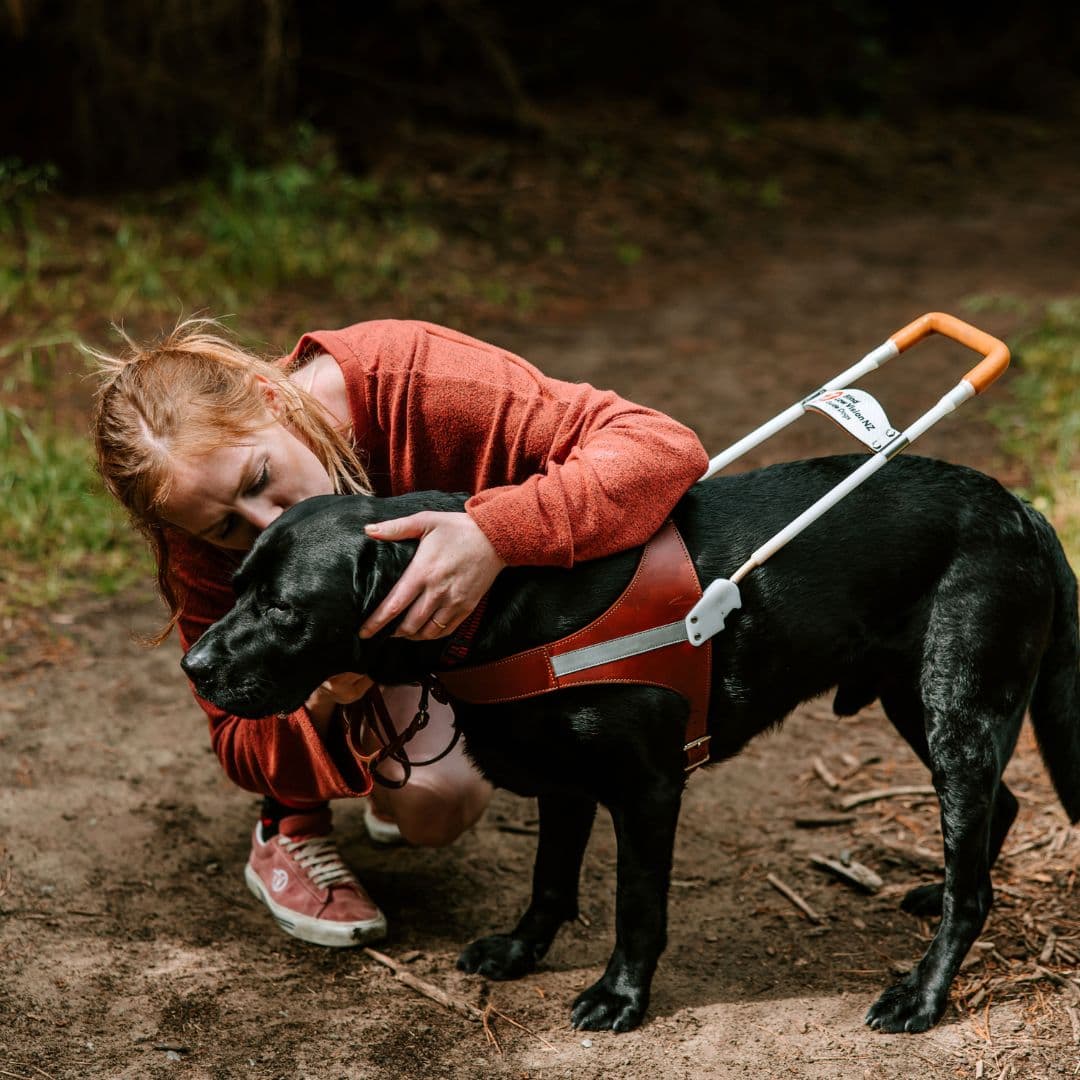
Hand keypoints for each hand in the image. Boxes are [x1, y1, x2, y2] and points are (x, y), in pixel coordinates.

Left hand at [358, 511, 504, 639]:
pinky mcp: (467, 607)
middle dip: (392, 632)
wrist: (495, 537)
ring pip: (427, 632)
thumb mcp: (426, 520)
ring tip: (401, 633)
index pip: (394, 605)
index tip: (363, 632)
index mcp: (422, 572)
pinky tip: (423, 631)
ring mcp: (453, 602)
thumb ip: (396, 528)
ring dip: (411, 636)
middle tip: (381, 633)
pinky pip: (445, 630)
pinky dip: (431, 635)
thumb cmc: (458, 528)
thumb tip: (368, 530)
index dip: (376, 622)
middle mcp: (437, 591)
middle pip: (409, 624)